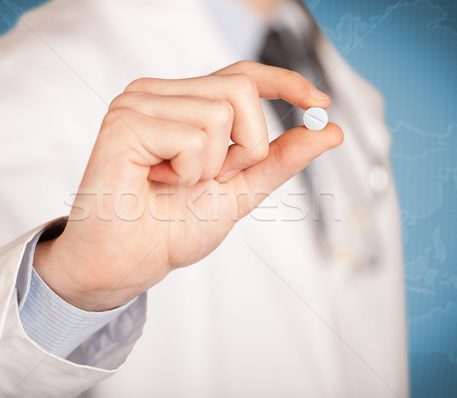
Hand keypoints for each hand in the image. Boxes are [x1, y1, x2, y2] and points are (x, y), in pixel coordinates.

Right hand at [34, 61, 342, 310]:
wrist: (127, 264)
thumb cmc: (170, 228)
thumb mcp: (240, 190)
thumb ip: (280, 159)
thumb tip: (330, 131)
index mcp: (181, 104)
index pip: (240, 74)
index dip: (284, 82)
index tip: (319, 102)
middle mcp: (158, 94)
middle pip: (240, 90)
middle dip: (244, 147)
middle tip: (208, 178)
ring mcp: (138, 103)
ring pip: (220, 112)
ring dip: (212, 165)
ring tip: (176, 183)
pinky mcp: (125, 123)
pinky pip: (193, 137)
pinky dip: (188, 173)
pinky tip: (157, 182)